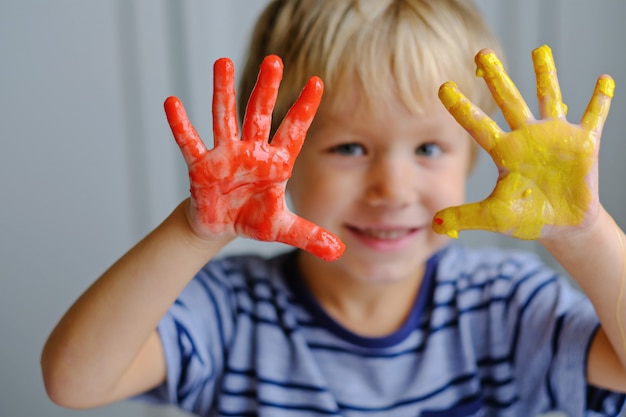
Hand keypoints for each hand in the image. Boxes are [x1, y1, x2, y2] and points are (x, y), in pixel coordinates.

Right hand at [164, 55, 344, 260]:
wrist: (222, 224)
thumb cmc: (253, 218)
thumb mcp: (283, 229)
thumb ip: (310, 236)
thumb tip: (339, 252)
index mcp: (275, 162)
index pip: (294, 131)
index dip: (304, 109)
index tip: (318, 82)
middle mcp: (252, 151)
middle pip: (260, 114)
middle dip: (267, 89)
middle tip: (274, 60)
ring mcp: (226, 154)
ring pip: (225, 117)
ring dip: (223, 91)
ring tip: (222, 62)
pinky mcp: (201, 166)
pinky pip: (191, 143)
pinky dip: (181, 125)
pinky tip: (172, 103)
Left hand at [432, 45, 614, 239]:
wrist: (562, 226)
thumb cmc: (528, 217)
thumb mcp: (494, 216)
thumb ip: (465, 216)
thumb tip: (436, 224)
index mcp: (505, 152)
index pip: (476, 125)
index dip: (460, 107)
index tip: (442, 86)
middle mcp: (527, 138)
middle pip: (508, 101)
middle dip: (496, 77)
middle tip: (482, 53)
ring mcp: (555, 137)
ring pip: (548, 98)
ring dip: (545, 75)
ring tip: (539, 49)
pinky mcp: (583, 144)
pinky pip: (594, 117)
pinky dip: (600, 100)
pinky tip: (604, 80)